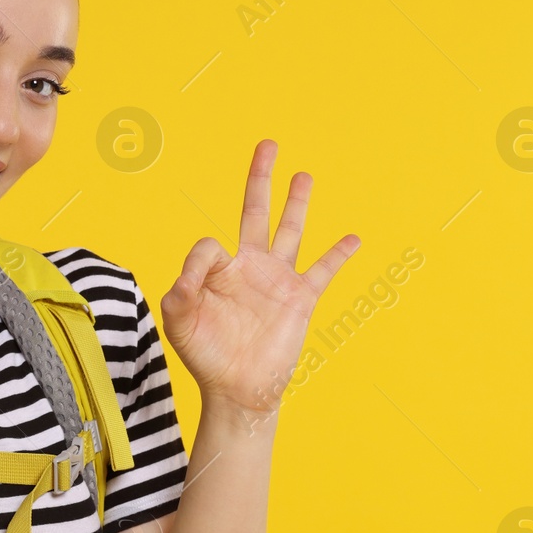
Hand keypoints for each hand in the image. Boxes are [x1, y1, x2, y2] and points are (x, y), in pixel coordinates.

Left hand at [160, 140, 358, 423]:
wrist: (237, 388)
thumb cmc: (204, 355)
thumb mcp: (179, 320)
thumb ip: (182, 287)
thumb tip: (205, 259)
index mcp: (218, 270)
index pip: (210, 243)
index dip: (203, 260)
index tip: (199, 285)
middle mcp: (250, 267)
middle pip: (255, 211)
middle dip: (260, 178)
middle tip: (267, 144)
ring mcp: (277, 280)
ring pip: (290, 230)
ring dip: (297, 202)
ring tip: (303, 174)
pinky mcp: (300, 298)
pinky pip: (323, 270)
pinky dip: (338, 253)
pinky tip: (353, 237)